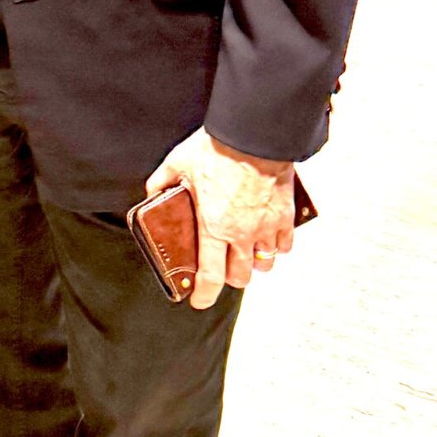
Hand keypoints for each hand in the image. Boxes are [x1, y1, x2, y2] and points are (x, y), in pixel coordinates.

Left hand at [144, 130, 294, 309]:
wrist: (253, 133)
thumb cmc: (215, 148)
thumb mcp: (178, 163)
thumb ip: (162, 182)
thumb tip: (152, 193)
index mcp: (213, 227)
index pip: (210, 276)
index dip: (204, 295)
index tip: (198, 302)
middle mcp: (241, 234)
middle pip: (241, 276)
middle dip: (230, 278)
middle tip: (222, 269)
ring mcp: (266, 227)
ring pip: (265, 264)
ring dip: (255, 263)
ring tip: (245, 252)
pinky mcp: (285, 216)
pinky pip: (285, 245)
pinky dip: (277, 246)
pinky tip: (268, 238)